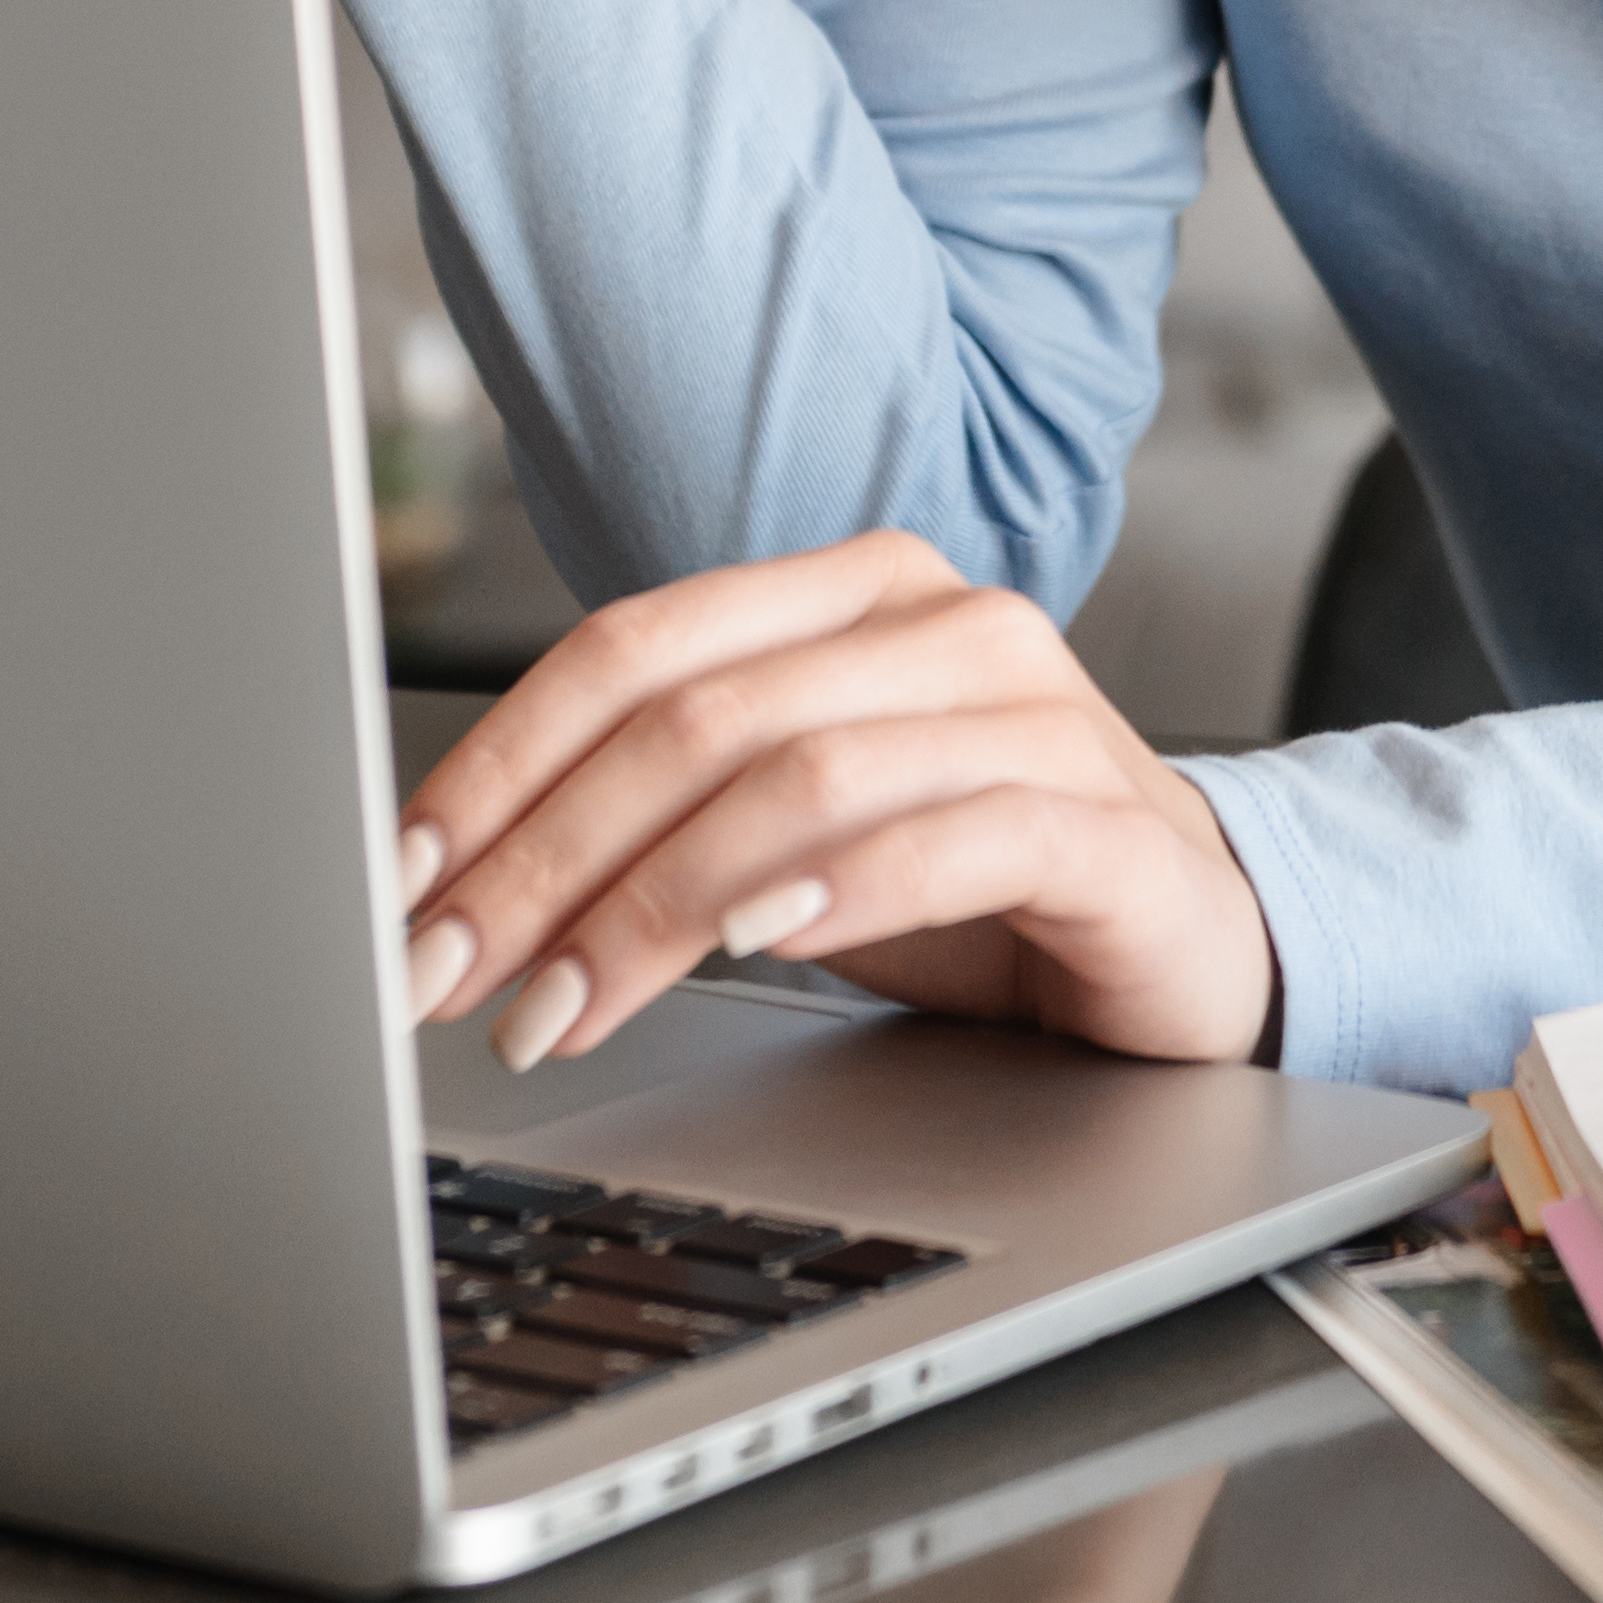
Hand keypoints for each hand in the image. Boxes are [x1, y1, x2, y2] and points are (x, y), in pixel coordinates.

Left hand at [395, 533, 1280, 1073]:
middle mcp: (944, 624)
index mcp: (853, 593)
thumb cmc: (979, 893)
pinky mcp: (1111, 823)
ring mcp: (1038, 712)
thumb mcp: (799, 845)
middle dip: (544, 857)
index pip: (636, 647)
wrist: (1200, 946)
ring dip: (652, 906)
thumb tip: (462, 889)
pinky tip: (760, 943)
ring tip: (558, 1008)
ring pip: (800, 777)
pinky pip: (956, 834)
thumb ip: (669, 825)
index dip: (501, 761)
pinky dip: (842, 888)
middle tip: (447, 971)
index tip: (403, 873)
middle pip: (695, 718)